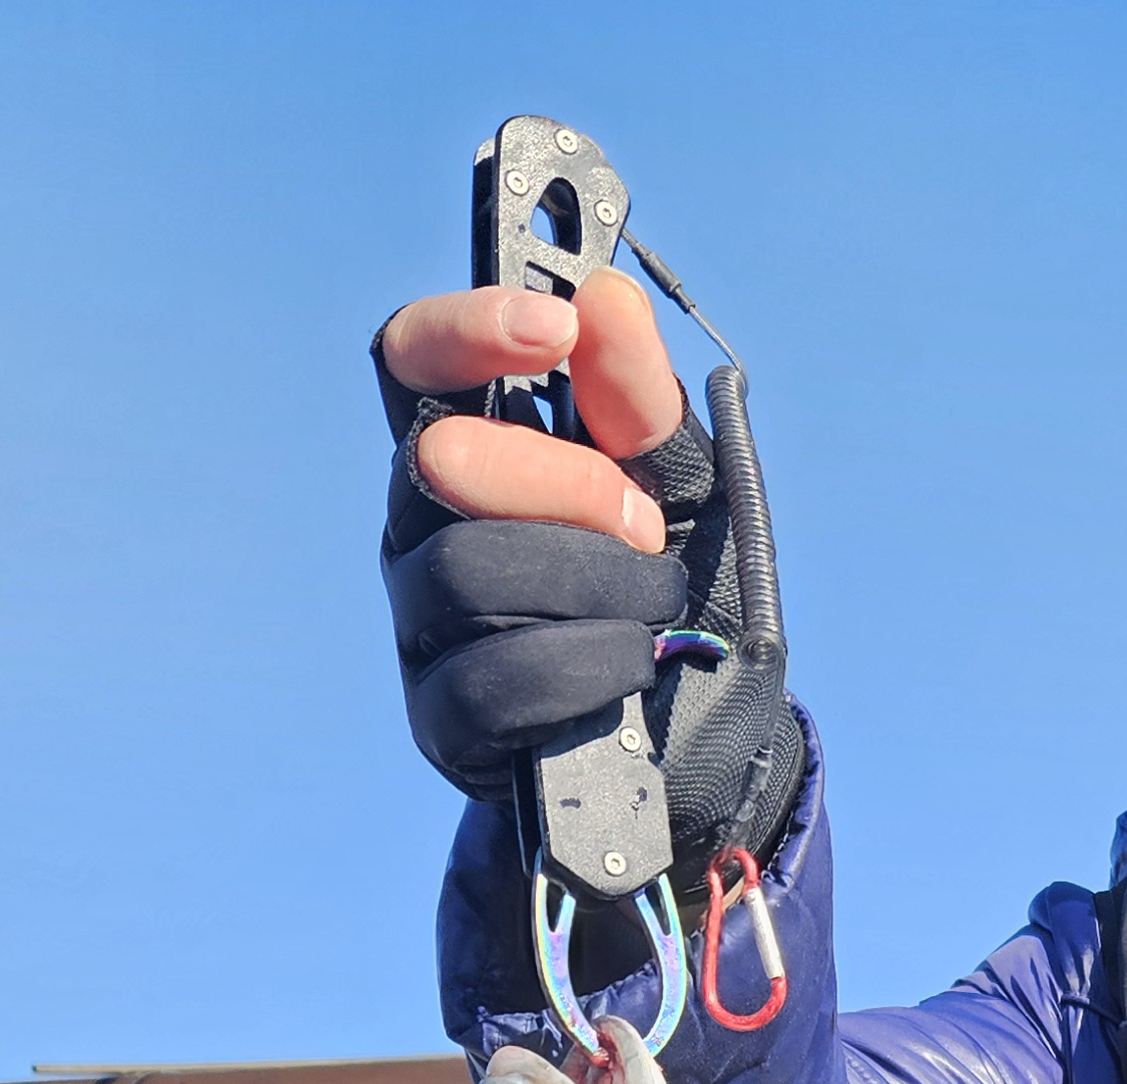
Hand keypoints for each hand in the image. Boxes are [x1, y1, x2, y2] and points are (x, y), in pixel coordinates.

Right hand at [374, 274, 800, 873]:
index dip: (463, 329)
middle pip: (442, 463)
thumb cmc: (684, 598)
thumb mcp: (689, 489)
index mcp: (473, 452)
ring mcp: (423, 628)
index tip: (552, 329)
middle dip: (569, 486)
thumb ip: (643, 401)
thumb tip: (606, 298)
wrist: (715, 742)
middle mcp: (424, 529)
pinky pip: (494, 679)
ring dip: (593, 585)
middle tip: (644, 526)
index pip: (411, 360)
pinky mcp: (443, 723)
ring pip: (465, 572)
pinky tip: (628, 671)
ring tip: (654, 612)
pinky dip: (584, 667)